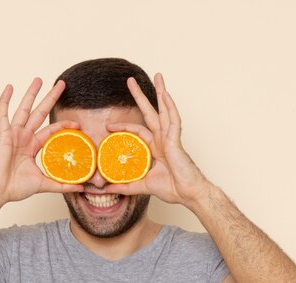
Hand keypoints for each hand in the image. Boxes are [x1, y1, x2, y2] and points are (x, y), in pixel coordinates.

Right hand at [0, 78, 82, 204]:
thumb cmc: (15, 188)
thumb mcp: (43, 184)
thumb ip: (62, 185)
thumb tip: (82, 189)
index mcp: (32, 146)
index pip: (51, 130)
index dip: (63, 125)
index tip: (77, 123)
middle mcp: (23, 137)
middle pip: (40, 113)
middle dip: (50, 98)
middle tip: (61, 84)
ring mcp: (13, 134)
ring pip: (24, 109)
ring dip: (31, 94)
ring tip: (39, 80)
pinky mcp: (2, 134)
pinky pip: (2, 115)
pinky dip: (4, 101)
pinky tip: (9, 87)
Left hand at [105, 74, 209, 206]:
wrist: (188, 194)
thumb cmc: (172, 188)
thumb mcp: (142, 186)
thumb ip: (125, 186)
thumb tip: (106, 189)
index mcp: (156, 147)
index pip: (137, 131)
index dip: (124, 126)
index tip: (108, 126)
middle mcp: (163, 139)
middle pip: (150, 112)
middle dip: (140, 96)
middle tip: (129, 81)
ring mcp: (170, 138)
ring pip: (165, 110)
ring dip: (161, 92)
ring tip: (157, 76)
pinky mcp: (176, 141)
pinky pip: (174, 121)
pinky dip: (170, 107)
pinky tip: (166, 95)